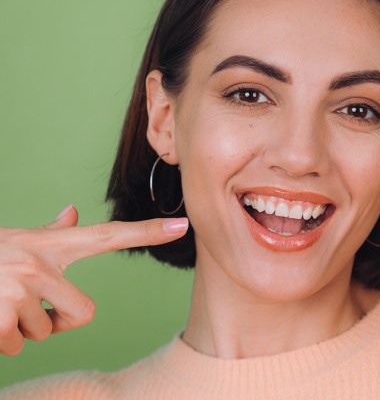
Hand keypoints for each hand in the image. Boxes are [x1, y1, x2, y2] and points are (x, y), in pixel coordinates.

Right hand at [0, 205, 187, 355]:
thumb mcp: (17, 240)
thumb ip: (50, 231)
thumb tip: (73, 211)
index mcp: (51, 245)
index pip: (108, 236)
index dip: (147, 232)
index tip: (183, 224)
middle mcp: (41, 262)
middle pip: (84, 314)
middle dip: (57, 323)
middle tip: (24, 309)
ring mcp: (20, 286)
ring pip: (44, 334)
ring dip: (20, 332)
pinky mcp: (0, 313)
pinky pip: (17, 345)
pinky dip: (0, 342)